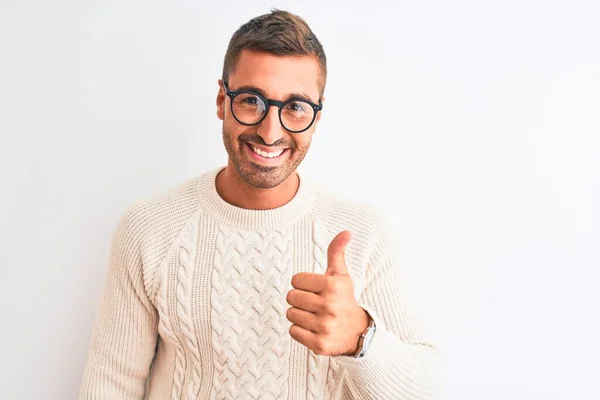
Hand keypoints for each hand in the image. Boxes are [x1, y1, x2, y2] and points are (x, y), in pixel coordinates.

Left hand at [286, 230, 369, 355]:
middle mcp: (329, 306)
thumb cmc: (344, 299)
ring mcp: (324, 326)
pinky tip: (313, 328)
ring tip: (314, 316)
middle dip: (300, 299)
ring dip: (299, 315)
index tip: (315, 289)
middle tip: (314, 303)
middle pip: (291, 297)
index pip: (295, 280)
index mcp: (332, 286)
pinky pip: (293, 331)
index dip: (303, 284)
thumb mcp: (341, 275)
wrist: (358, 333)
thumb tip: (346, 232)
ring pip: (290, 314)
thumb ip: (337, 252)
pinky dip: (300, 330)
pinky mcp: (319, 344)